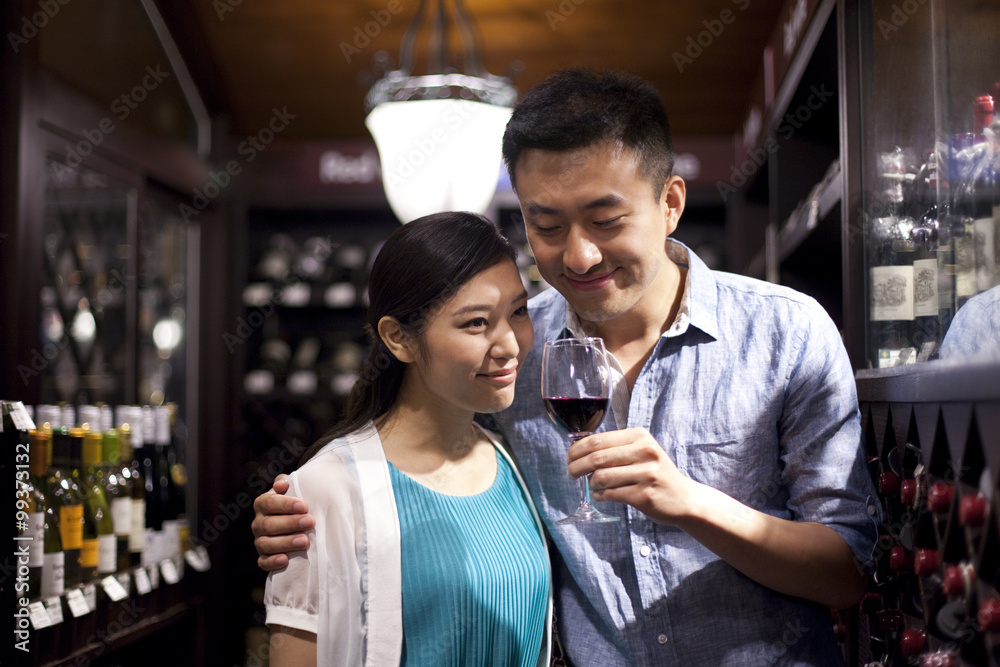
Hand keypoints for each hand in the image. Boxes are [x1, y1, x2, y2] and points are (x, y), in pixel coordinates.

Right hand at [252, 474, 315, 571]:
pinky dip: (272, 562)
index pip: (269, 503)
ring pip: (266, 544)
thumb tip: (282, 484)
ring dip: (286, 543)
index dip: (286, 504)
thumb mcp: (291, 490)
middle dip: (290, 523)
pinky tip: (285, 560)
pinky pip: (263, 562)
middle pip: (269, 524)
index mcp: (262, 504)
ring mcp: (259, 541)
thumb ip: (286, 482)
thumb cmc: (294, 504)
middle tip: (310, 522)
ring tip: (305, 541)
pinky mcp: (263, 557)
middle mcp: (258, 523)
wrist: (295, 523)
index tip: (304, 506)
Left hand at [566, 427, 697, 523]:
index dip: (576, 450)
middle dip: (576, 467)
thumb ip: (614, 448)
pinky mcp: (644, 495)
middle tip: (571, 474)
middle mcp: (645, 451)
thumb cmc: (655, 473)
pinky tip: (603, 495)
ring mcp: (646, 474)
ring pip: (600, 477)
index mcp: (640, 436)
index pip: (597, 440)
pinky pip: (610, 494)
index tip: (569, 458)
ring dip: (590, 484)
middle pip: (596, 458)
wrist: (684, 498)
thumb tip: (576, 449)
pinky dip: (600, 495)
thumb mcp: (641, 451)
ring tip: (594, 486)